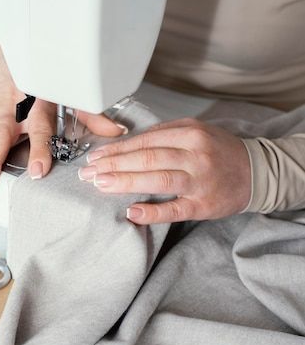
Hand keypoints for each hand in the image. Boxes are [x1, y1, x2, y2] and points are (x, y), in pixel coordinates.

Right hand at [0, 44, 126, 189]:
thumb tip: (116, 131)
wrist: (20, 48)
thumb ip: (91, 114)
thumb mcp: (70, 91)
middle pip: (2, 131)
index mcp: (40, 100)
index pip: (40, 127)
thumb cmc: (47, 75)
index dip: (39, 149)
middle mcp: (15, 102)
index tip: (37, 170)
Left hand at [78, 117, 251, 223]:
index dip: (117, 150)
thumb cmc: (219, 152)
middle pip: (147, 158)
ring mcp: (199, 181)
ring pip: (158, 179)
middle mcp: (195, 155)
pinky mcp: (203, 205)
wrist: (256, 172)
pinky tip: (131, 212)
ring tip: (100, 184)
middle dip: (113, 165)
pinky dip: (151, 212)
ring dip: (125, 182)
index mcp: (190, 133)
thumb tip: (125, 146)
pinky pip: (174, 210)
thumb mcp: (195, 132)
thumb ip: (163, 136)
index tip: (95, 156)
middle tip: (88, 172)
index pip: (145, 141)